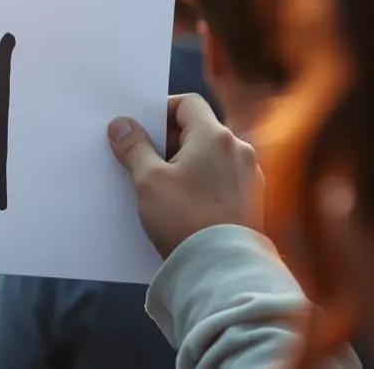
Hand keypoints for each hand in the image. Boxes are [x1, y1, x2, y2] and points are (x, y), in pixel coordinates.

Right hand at [108, 94, 263, 257]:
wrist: (222, 270)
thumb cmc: (184, 218)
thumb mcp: (149, 181)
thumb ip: (134, 147)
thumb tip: (121, 124)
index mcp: (215, 136)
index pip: (187, 103)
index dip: (161, 111)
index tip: (142, 131)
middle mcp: (239, 149)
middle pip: (199, 129)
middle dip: (170, 141)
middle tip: (144, 160)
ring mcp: (250, 176)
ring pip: (211, 156)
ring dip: (186, 163)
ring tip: (162, 185)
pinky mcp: (253, 201)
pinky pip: (222, 179)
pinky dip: (202, 182)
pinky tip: (184, 203)